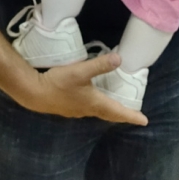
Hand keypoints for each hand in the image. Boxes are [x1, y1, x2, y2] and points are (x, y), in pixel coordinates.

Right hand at [18, 52, 147, 125]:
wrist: (34, 93)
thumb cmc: (59, 83)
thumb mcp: (80, 71)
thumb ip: (100, 65)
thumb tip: (119, 59)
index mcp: (95, 103)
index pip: (118, 112)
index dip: (132, 116)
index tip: (144, 120)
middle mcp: (88, 110)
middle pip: (109, 115)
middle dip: (122, 115)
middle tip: (133, 115)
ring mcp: (77, 111)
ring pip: (98, 112)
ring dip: (109, 111)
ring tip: (116, 107)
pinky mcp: (68, 108)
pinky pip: (88, 109)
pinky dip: (96, 107)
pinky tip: (92, 100)